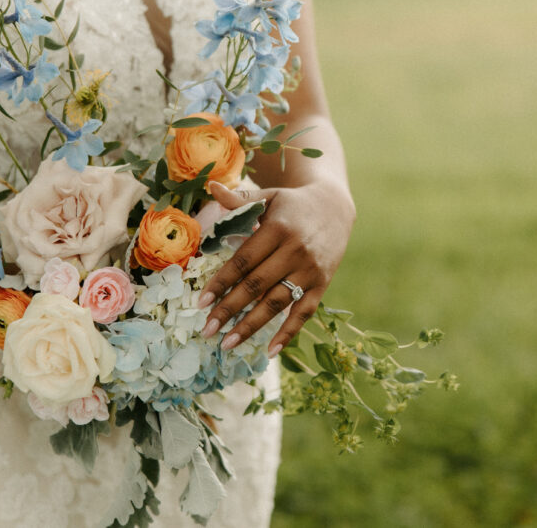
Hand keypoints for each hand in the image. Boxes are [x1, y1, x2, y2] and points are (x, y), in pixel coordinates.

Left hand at [198, 179, 354, 355]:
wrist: (335, 207)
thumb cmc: (292, 204)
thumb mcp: (268, 196)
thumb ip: (239, 199)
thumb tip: (211, 187)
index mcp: (277, 229)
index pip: (243, 261)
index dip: (221, 282)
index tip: (201, 302)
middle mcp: (295, 251)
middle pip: (257, 285)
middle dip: (230, 310)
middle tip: (207, 329)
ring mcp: (310, 270)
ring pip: (278, 303)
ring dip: (252, 326)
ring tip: (228, 344)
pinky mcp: (323, 284)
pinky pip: (304, 313)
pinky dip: (288, 333)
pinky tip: (270, 351)